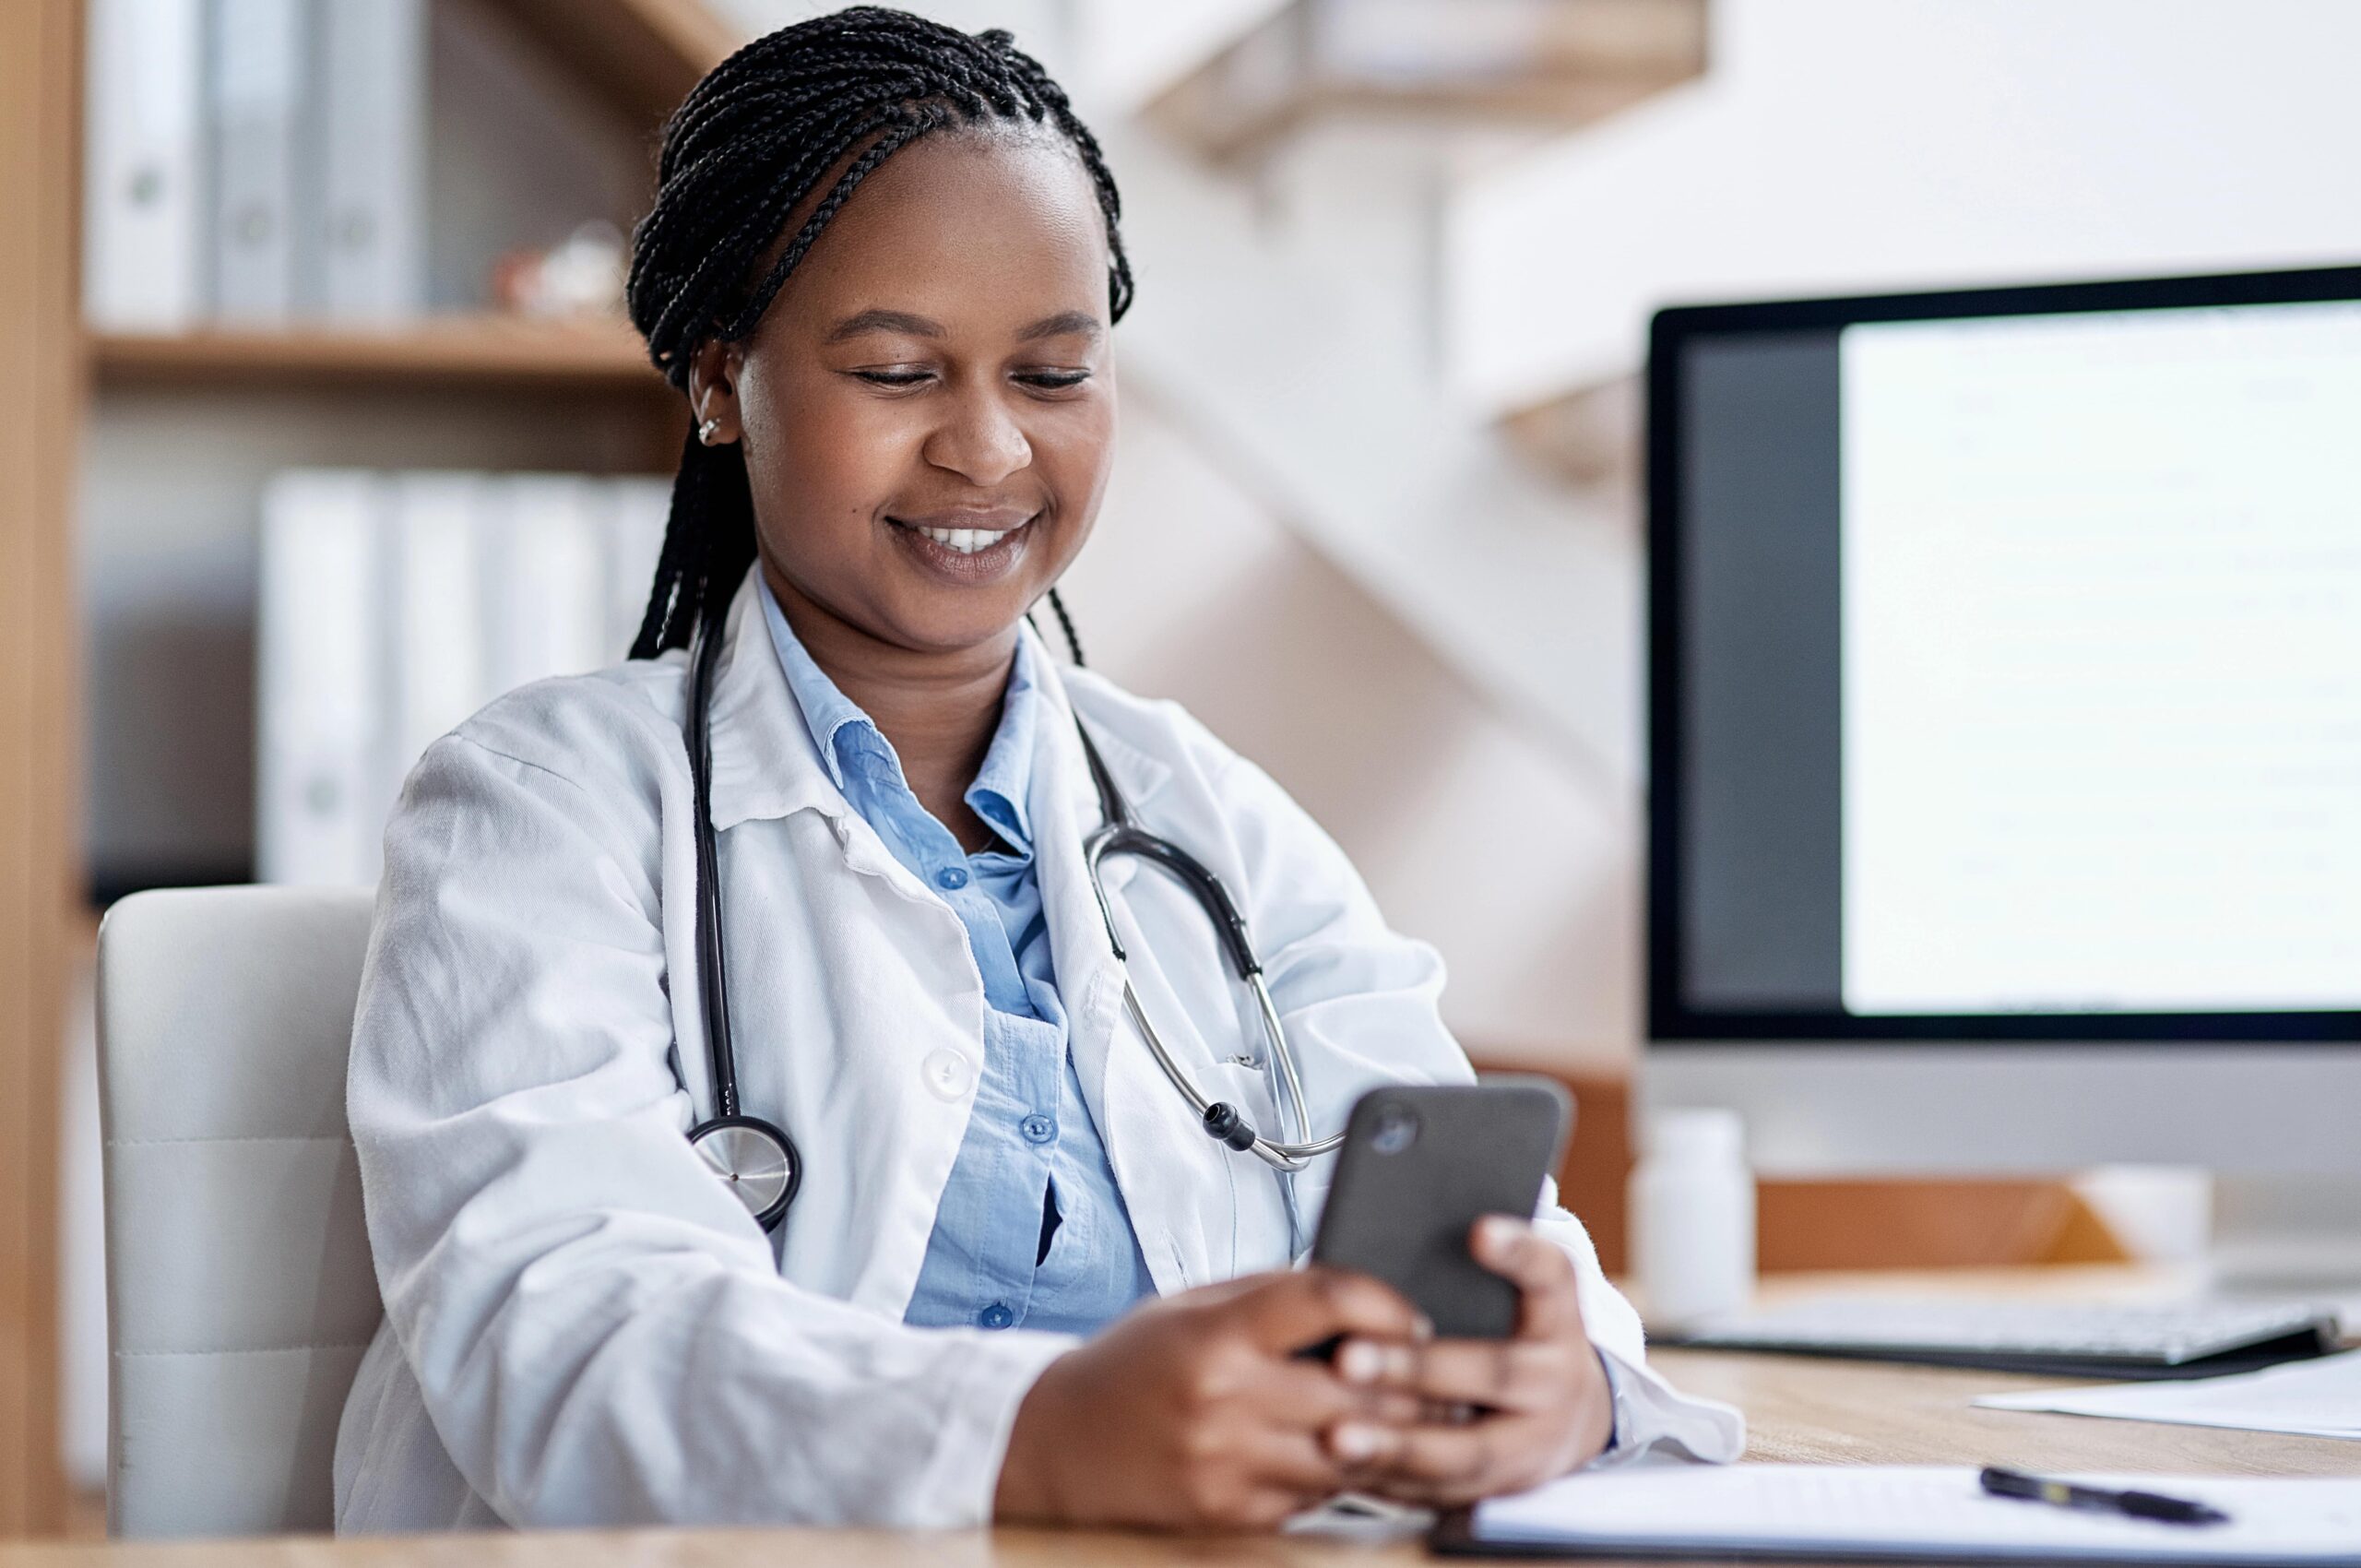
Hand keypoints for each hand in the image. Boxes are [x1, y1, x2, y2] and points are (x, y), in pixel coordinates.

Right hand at [994, 1267, 1429, 1529]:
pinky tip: (1362, 1455)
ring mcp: (1229, 1465)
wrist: (1053, 1445)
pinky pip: (1317, 1496)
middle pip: (1359, 1388)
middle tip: (1453, 1373)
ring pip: (1350, 1451)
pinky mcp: (1232, 1515)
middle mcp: (1223, 1401)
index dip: (1386, 1302)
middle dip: (1416, 1380)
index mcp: (1215, 1334)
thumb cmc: (1128, 1366)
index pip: (1328, 1299)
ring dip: (1395, 1436)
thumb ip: (1270, 1297)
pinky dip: (1345, 1474)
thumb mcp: (1189, 1307)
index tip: (1411, 1313)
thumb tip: (1358, 1294)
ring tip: (1427, 1418)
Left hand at [1320, 1216, 1613, 1506]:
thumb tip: (1424, 1218)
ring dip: (1397, 1445)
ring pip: (1467, 1452)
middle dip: (1418, 1368)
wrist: (1578, 1419)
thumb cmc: (1523, 1334)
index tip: (1477, 1230)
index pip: (1552, 1276)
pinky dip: (1390, 1480)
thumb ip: (1492, 1261)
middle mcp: (1556, 1382)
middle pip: (1495, 1372)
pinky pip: (1443, 1491)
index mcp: (1561, 1319)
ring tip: (1336, 1435)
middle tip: (1348, 1358)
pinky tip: (1341, 1466)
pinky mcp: (1502, 1490)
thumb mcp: (1526, 1293)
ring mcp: (1535, 1444)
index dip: (1519, 1253)